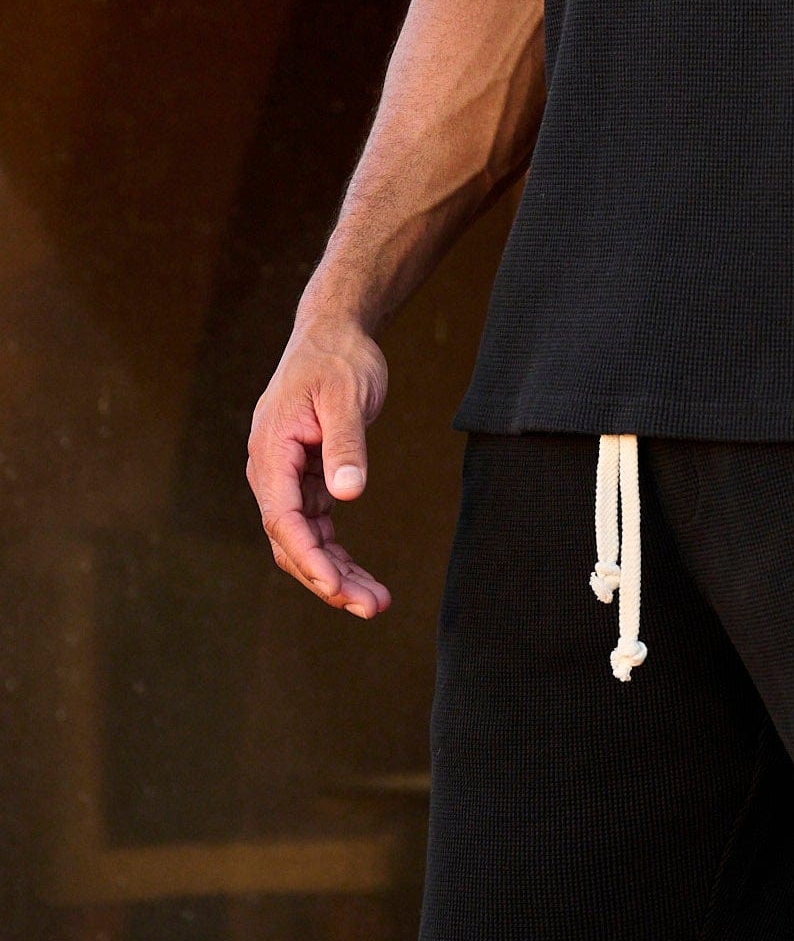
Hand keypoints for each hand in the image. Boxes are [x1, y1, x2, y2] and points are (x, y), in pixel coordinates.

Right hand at [246, 314, 390, 616]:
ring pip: (304, 541)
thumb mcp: (347, 396)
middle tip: (372, 607)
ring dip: (335, 573)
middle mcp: (272, 471)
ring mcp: (287, 479)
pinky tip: (363, 577)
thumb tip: (348, 493)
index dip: (308, 558)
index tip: (335, 589)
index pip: (282, 519)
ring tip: (376, 602)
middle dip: (328, 579)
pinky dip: (337, 553)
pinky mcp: (307, 480)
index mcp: (271, 451)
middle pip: (291, 541)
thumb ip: (346, 445)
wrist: (334, 334)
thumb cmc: (339, 360)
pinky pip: (317, 528)